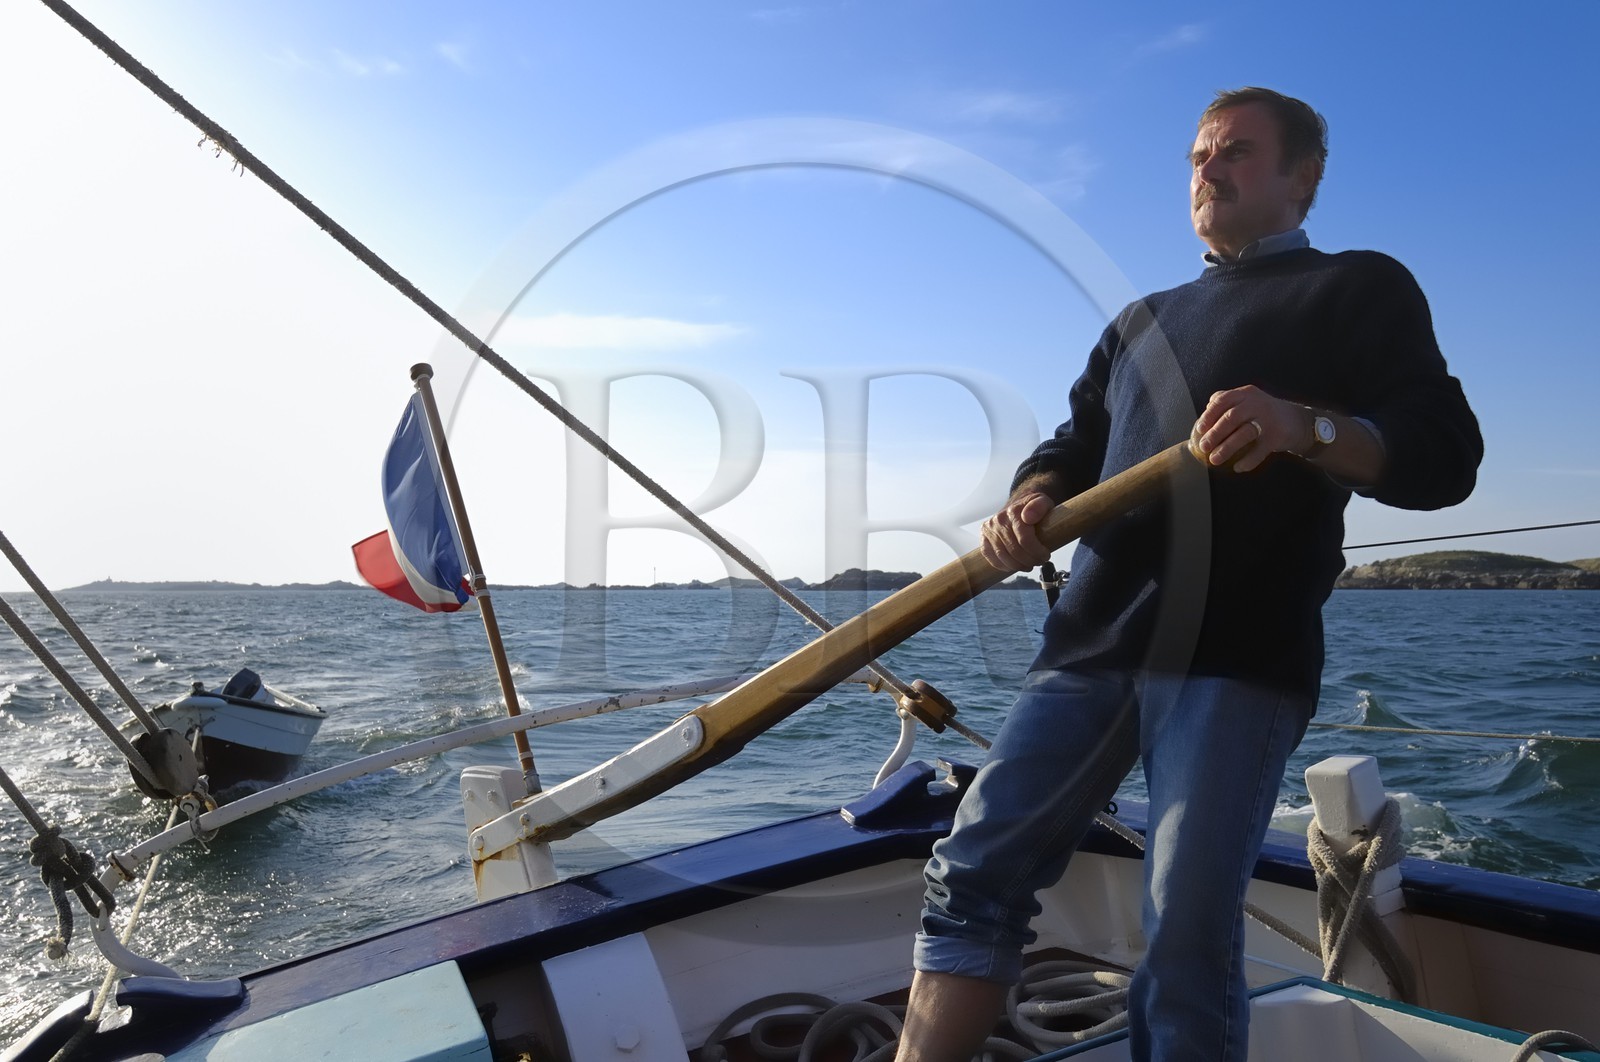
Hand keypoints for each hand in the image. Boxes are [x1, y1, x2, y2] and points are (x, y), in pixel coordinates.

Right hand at [980, 491, 1054, 572]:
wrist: (1017, 505)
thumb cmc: (1032, 508)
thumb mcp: (1043, 502)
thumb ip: (1039, 506)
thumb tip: (1028, 517)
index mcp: (1013, 511)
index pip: (1024, 539)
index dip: (1036, 551)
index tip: (1045, 555)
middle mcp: (998, 520)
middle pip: (1014, 550)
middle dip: (1029, 560)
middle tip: (1039, 561)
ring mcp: (989, 530)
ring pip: (1002, 556)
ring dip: (1018, 565)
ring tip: (1028, 565)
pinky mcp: (984, 539)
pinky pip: (991, 557)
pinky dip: (1003, 565)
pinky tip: (1013, 566)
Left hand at [1191, 385, 1306, 472]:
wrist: (1298, 421)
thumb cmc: (1265, 413)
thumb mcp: (1248, 401)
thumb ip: (1229, 404)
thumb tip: (1206, 412)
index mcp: (1246, 394)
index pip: (1222, 400)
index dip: (1208, 415)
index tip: (1199, 429)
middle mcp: (1257, 404)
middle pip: (1231, 417)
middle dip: (1214, 434)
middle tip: (1203, 446)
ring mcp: (1268, 420)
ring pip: (1244, 434)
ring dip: (1226, 449)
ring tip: (1215, 459)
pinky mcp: (1277, 436)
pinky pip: (1259, 451)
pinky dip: (1247, 461)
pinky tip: (1238, 468)